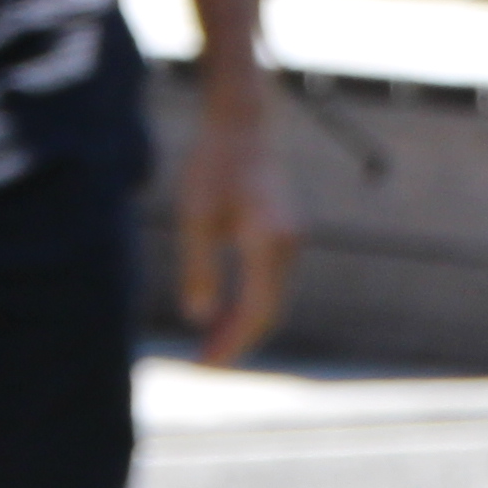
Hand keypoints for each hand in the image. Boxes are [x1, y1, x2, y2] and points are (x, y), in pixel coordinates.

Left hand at [175, 106, 301, 364]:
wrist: (243, 122)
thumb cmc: (212, 163)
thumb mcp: (195, 215)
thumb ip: (199, 268)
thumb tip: (200, 319)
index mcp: (270, 242)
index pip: (257, 311)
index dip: (233, 343)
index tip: (205, 365)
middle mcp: (290, 246)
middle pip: (269, 310)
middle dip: (237, 340)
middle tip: (202, 364)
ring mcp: (292, 240)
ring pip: (272, 298)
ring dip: (243, 323)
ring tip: (208, 346)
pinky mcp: (285, 234)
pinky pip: (270, 281)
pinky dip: (250, 302)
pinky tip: (224, 313)